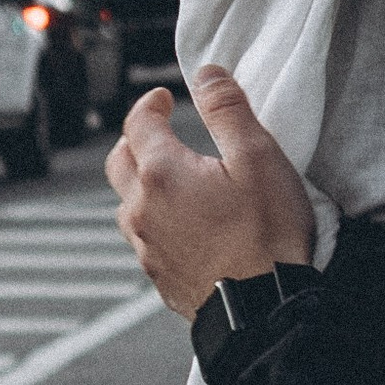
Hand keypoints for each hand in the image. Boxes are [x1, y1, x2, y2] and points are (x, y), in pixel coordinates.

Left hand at [107, 67, 314, 317]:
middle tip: (156, 131)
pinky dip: (155, 221)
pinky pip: (144, 239)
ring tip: (171, 179)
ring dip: (141, 184)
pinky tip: (183, 224)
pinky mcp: (158, 277)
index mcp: (162, 174)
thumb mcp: (258, 156)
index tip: (165, 98)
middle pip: (119, 162)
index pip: (139, 123)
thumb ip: (227, 110)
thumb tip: (206, 75)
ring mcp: (147, 248)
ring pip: (127, 204)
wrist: (264, 310)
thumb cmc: (266, 234)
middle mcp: (142, 210)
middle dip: (135, 140)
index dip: (151, 103)